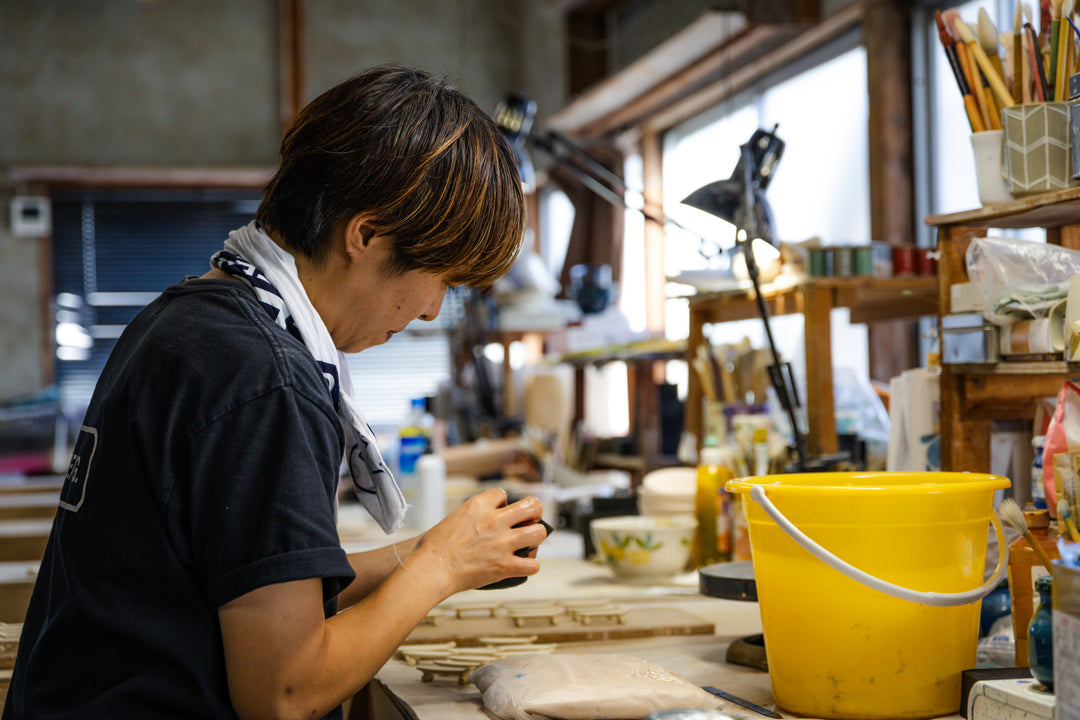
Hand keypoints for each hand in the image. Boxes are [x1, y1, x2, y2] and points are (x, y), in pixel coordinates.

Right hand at [409, 488, 547, 594]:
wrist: (431, 569)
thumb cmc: (434, 547)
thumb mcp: (454, 517)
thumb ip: (474, 515)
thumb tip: (483, 522)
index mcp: (479, 505)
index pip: (503, 493)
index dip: (503, 503)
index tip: (499, 512)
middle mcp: (495, 520)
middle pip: (532, 506)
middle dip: (534, 512)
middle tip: (528, 521)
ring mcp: (502, 543)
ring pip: (539, 532)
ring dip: (536, 536)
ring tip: (529, 541)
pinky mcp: (504, 566)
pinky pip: (533, 565)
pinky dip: (530, 566)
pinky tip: (523, 565)